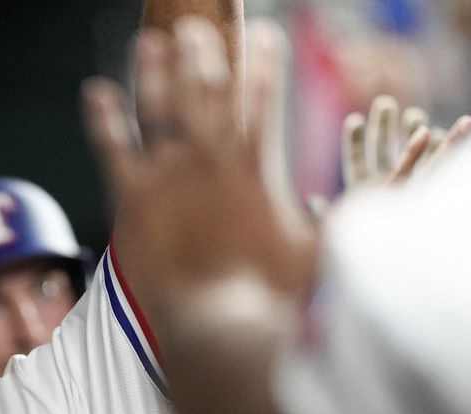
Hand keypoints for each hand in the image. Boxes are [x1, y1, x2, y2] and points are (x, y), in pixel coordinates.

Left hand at [87, 17, 316, 312]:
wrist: (217, 326)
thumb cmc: (272, 298)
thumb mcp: (320, 252)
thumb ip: (342, 221)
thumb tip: (376, 207)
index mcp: (256, 166)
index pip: (264, 98)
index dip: (266, 63)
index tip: (267, 36)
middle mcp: (211, 160)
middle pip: (207, 89)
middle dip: (204, 52)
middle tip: (197, 27)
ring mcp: (168, 176)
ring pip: (158, 107)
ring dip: (154, 70)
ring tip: (152, 42)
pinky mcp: (131, 199)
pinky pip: (113, 147)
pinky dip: (104, 118)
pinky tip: (95, 93)